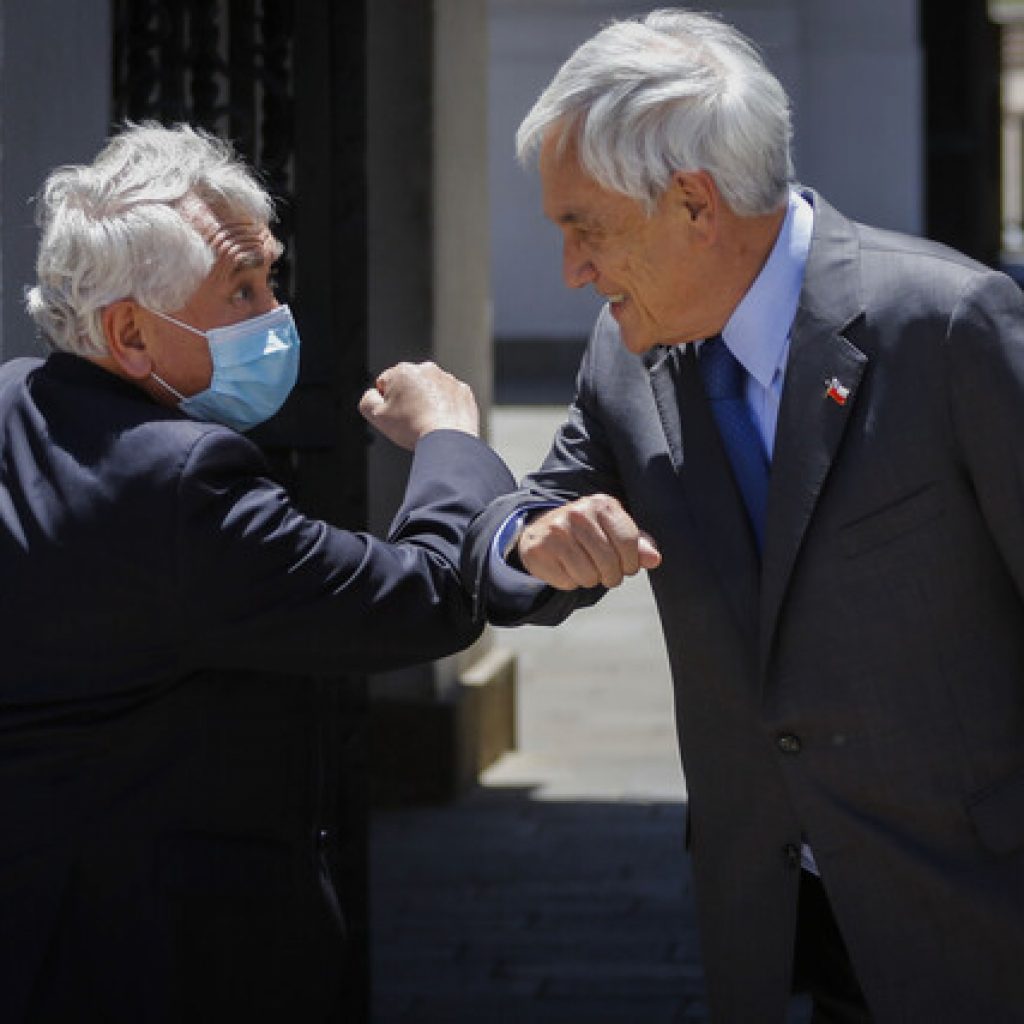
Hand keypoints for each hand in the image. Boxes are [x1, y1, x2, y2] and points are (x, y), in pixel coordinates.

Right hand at [359, 361, 478, 449]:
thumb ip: (367, 400)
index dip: (386, 403)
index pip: (385, 384)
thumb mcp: (376, 416)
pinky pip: (450, 399)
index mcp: (403, 371)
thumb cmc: (413, 428)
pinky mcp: (464, 392)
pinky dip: (446, 409)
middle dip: (408, 400)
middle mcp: (427, 369)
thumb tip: (373, 394)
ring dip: (428, 403)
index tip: (396, 415)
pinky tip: (443, 422)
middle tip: (411, 421)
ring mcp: (448, 380)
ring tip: (428, 423)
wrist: (448, 441)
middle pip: (409, 385)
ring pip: (431, 391)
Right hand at [517, 494, 661, 589]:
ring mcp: (556, 530)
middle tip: (605, 572)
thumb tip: (654, 559)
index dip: (631, 563)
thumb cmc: (586, 533)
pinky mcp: (540, 549)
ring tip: (583, 567)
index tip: (625, 565)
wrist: (541, 531)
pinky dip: (570, 582)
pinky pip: (567, 582)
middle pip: (609, 562)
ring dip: (590, 580)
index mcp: (602, 504)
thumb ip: (637, 544)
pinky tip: (565, 567)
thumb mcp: (614, 531)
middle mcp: (578, 513)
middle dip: (611, 576)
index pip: (629, 542)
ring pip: (589, 576)